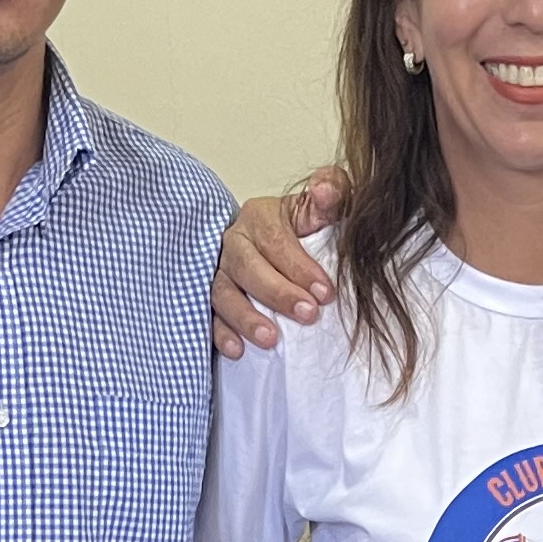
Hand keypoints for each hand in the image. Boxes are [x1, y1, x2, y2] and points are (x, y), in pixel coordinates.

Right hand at [210, 174, 342, 357]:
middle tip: (307, 314)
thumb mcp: (324, 208)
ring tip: (270, 339)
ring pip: (223, 293)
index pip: (274, 239)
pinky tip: (237, 350)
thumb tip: (324, 191)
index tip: (325, 292)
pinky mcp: (212, 301)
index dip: (298, 266)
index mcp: (259, 217)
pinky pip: (210, 317)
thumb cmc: (309, 230)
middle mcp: (234, 243)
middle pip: (247, 267)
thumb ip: (333, 191)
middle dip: (277, 293)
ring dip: (245, 317)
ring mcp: (220, 273)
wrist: (291, 249)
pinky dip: (221, 334)